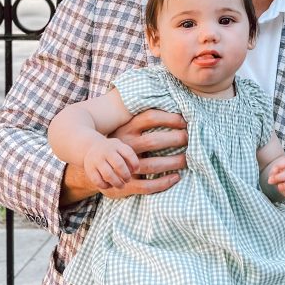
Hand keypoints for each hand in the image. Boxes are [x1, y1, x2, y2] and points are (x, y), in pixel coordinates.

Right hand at [61, 110, 188, 204]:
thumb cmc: (120, 141)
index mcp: (126, 127)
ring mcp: (124, 166)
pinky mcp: (125, 183)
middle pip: (153, 141)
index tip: (186, 121)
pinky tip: (176, 177)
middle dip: (175, 139)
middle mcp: (125, 145)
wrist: (94, 164)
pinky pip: (147, 185)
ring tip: (188, 159)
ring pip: (152, 164)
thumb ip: (144, 115)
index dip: (170, 118)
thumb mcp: (126, 124)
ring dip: (173, 162)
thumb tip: (170, 99)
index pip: (150, 117)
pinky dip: (164, 182)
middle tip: (191, 139)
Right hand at [83, 136, 138, 190]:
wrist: (91, 147)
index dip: (135, 164)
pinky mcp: (89, 169)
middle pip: (119, 165)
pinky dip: (105, 186)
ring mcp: (97, 160)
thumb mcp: (120, 148)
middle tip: (128, 180)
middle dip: (126, 175)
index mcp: (116, 145)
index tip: (136, 171)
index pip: (128, 153)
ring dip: (117, 183)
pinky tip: (110, 186)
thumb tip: (136, 170)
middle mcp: (106, 151)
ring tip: (121, 186)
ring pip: (108, 175)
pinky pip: (98, 181)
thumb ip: (129, 157)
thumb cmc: (112, 151)